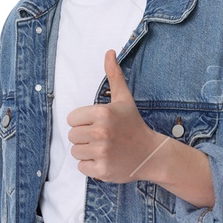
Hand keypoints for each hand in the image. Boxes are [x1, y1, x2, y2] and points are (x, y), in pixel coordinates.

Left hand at [66, 51, 162, 182]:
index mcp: (102, 113)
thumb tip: (109, 52)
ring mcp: (101, 152)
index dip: (82, 122)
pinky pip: (81, 167)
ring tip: (104, 148)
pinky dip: (90, 166)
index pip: (71, 119)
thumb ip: (113, 76)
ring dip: (86, 152)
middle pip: (72, 136)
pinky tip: (105, 160)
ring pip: (74, 152)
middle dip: (84, 137)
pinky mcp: (101, 170)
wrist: (150, 154)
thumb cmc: (133, 125)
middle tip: (103, 138)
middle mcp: (100, 132)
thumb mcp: (123, 99)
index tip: (98, 124)